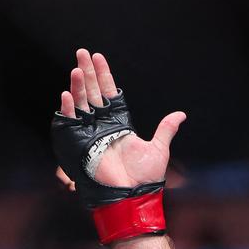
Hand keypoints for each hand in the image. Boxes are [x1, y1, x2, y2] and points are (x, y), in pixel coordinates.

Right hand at [54, 49, 185, 190]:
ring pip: (81, 103)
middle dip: (86, 72)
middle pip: (91, 92)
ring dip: (77, 86)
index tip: (98, 57)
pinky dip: (68, 109)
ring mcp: (89, 134)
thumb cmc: (145, 178)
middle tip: (82, 52)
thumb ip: (166, 129)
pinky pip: (69, 123)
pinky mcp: (78, 145)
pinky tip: (67, 94)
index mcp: (119, 124)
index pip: (108, 93)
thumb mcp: (159, 148)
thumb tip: (181, 114)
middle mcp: (102, 126)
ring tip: (77, 68)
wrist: (132, 196)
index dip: (103, 75)